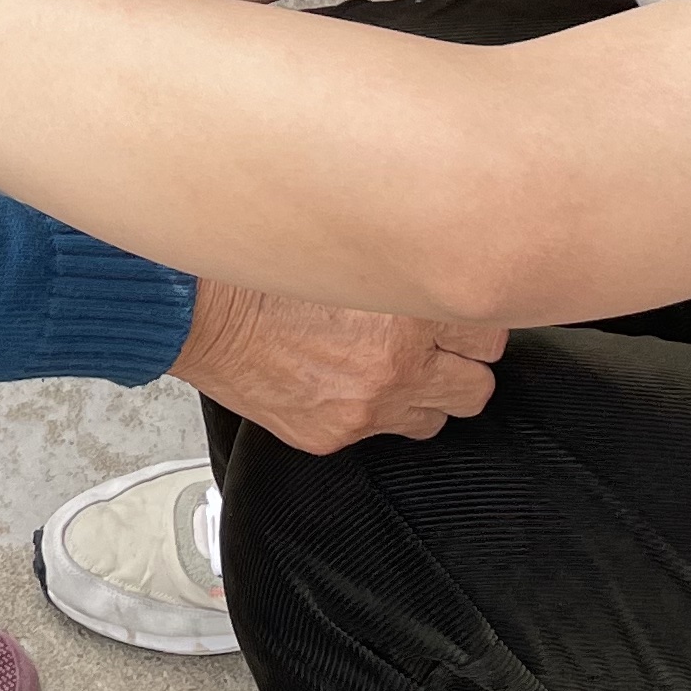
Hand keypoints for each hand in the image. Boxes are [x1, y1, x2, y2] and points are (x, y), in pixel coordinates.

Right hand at [170, 280, 503, 455]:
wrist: (202, 314)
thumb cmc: (264, 273)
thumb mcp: (349, 255)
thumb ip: (401, 270)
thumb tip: (440, 267)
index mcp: (404, 313)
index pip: (488, 334)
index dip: (474, 322)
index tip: (461, 315)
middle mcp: (394, 367)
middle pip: (477, 386)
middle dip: (462, 364)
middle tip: (440, 345)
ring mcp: (366, 408)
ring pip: (437, 418)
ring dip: (426, 393)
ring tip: (398, 367)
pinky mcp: (335, 435)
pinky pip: (382, 432)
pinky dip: (375, 409)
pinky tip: (350, 380)